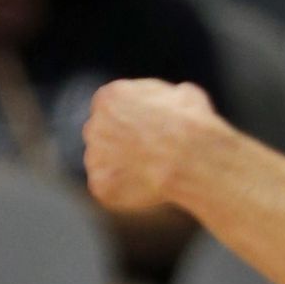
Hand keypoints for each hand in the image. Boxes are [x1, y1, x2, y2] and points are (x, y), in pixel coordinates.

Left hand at [82, 80, 218, 211]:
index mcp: (108, 98)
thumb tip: (169, 102)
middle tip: (146, 152)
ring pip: (103, 162)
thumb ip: (162, 98)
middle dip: (120, 142)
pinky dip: (124, 190)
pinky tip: (146, 187)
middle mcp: (93, 125)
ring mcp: (93, 157)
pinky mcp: (99, 184)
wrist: (190, 157)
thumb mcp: (183, 94)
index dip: (129, 119)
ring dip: (121, 166)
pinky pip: (109, 187)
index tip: (145, 129)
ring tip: (151, 171)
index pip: (110, 108)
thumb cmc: (191, 123)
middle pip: (102, 134)